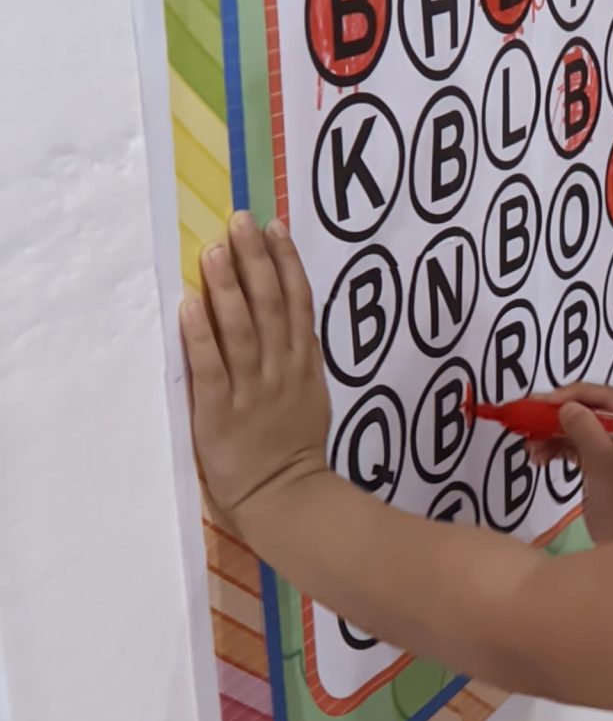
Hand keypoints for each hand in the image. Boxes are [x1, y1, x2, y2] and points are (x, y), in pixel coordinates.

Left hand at [183, 214, 330, 529]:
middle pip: (269, 304)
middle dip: (254, 259)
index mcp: (301, 362)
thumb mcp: (312, 393)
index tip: (272, 227)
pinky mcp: (221, 411)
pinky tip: (191, 305)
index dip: (285, 261)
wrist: (287, 498)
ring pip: (241, 328)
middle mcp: (279, 368)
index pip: (297, 301)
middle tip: (239, 222)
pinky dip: (201, 335)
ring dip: (227, 286)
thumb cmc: (294, 447)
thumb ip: (300, 353)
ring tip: (214, 251)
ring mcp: (251, 389)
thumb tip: (292, 311)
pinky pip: (211, 367)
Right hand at [532, 382, 612, 546]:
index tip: (540, 403)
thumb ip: (586, 431)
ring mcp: (610, 449)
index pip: (600, 396)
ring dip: (549, 435)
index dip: (569, 395)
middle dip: (554, 417)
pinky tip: (538, 459)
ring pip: (574, 429)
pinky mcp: (597, 466)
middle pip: (584, 411)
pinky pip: (572, 447)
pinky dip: (554, 450)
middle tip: (526, 423)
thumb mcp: (604, 464)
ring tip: (530, 450)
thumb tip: (565, 407)